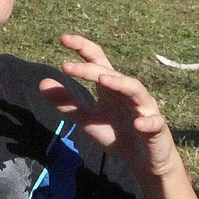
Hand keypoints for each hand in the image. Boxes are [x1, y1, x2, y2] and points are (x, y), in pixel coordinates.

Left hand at [39, 34, 178, 182]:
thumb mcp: (86, 119)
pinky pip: (154, 122)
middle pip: (110, 73)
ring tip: (103, 80)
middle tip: (66, 67)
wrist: (142, 160)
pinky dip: (147, 122)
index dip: (82, 48)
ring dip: (120, 84)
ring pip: (135, 90)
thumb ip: (67, 103)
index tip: (63, 39)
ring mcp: (144, 108)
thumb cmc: (116, 134)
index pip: (97, 60)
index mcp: (110, 87)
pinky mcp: (156, 128)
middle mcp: (127, 92)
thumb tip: (42, 83)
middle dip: (89, 69)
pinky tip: (138, 124)